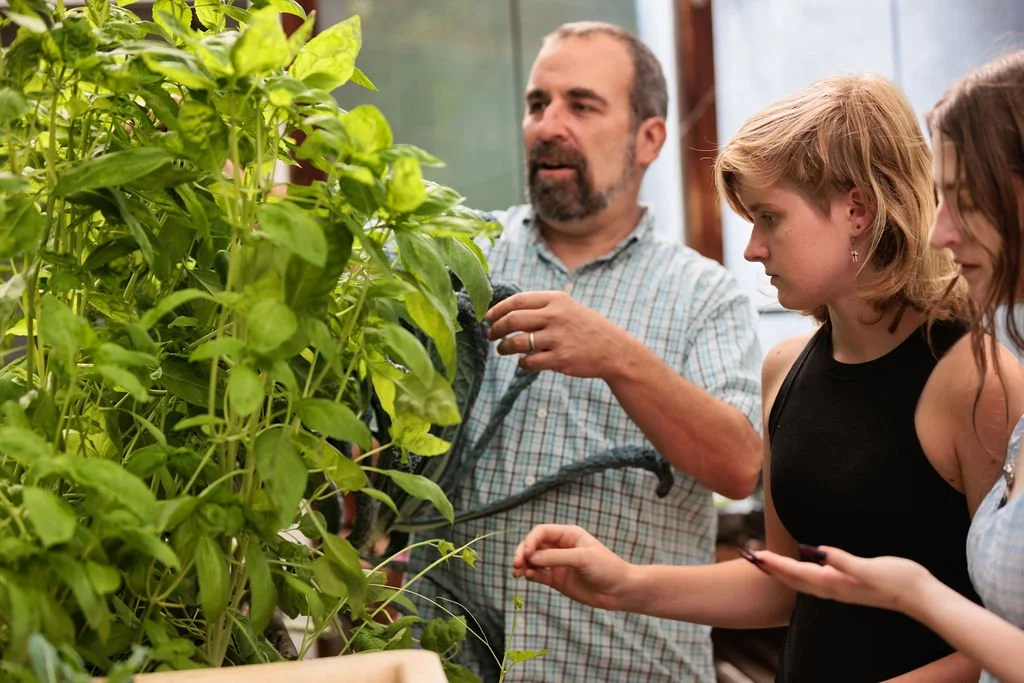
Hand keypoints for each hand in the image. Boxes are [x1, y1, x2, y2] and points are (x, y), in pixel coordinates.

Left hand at [486, 291, 632, 377]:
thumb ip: (542, 307)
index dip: (498, 309)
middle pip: (513, 320)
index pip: (518, 301)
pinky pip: (529, 362)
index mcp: (556, 299)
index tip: (488, 317)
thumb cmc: (587, 328)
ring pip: (517, 342)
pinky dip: (521, 363)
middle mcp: (556, 316)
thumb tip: (507, 312)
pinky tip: (523, 362)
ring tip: (503, 349)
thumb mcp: (568, 308)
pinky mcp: (560, 359)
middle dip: (496, 328)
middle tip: (491, 335)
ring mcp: (558, 338)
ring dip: (505, 347)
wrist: (614, 350)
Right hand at [512, 524, 633, 610]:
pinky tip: (527, 577)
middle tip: (516, 564)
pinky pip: (538, 575)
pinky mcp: (557, 580)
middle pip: (534, 545)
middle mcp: (560, 547)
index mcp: (568, 534)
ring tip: (517, 572)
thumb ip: (556, 557)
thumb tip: (531, 557)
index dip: (530, 541)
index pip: (541, 532)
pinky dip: (530, 575)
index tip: (525, 554)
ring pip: (533, 560)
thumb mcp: (582, 558)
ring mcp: (558, 564)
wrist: (620, 590)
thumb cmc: (606, 568)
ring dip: (523, 564)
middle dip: (523, 552)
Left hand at [753, 546, 934, 616]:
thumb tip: (818, 553)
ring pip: (801, 581)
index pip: (796, 572)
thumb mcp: (870, 568)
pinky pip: (814, 580)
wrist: (922, 597)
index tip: (755, 554)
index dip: (775, 564)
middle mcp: (833, 589)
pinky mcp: (848, 586)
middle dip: (770, 568)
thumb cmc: (899, 579)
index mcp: (835, 583)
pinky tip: (798, 568)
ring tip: (763, 562)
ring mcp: (840, 589)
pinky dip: (798, 573)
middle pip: (793, 579)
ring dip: (780, 571)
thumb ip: (844, 562)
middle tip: (748, 555)